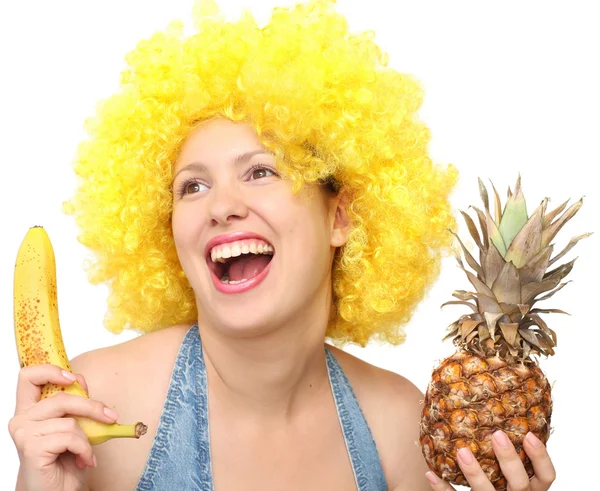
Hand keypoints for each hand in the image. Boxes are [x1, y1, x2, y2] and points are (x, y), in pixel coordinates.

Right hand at [8, 364, 118, 490]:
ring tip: (87, 452)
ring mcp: (24, 434)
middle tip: (111, 416)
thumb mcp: (73, 426)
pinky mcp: (31, 448)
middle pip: (60, 398)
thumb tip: (80, 379)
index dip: (50, 371)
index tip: (72, 378)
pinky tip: (84, 460)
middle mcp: (21, 419)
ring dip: (88, 437)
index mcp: (29, 409)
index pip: (28, 376)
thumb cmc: (63, 460)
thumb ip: (73, 403)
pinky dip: (84, 449)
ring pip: (70, 421)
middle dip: (91, 406)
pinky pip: (70, 437)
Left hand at [425, 430, 555, 490]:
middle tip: (497, 435)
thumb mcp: (511, 471)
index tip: (529, 434)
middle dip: (510, 460)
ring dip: (475, 474)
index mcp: (530, 489)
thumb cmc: (498, 480)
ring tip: (462, 452)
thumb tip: (498, 404)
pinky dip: (443, 489)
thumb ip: (511, 451)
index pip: (546, 477)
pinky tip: (431, 474)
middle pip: (520, 484)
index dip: (541, 458)